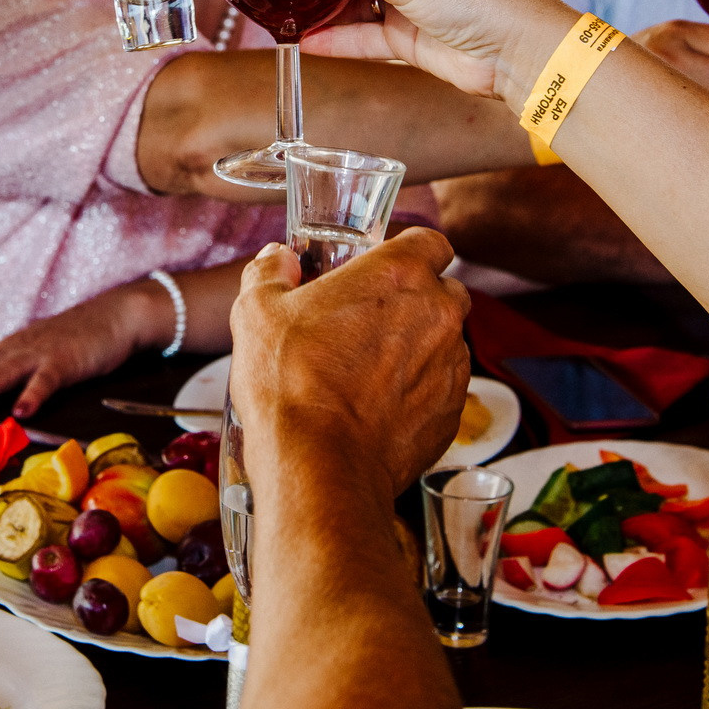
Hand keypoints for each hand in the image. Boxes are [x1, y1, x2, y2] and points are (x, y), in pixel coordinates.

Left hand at [0, 279, 169, 418]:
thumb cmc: (67, 342)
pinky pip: (48, 380)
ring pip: (0, 373)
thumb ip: (0, 376)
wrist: (112, 317)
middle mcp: (10, 351)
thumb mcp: (26, 358)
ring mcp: (37, 354)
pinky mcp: (65, 361)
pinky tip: (22, 412)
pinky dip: (34, 394)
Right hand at [227, 229, 471, 499]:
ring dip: (417, 348)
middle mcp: (438, 314)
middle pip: (444, 291)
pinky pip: (442, 389)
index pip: (430, 242)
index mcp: (400, 275)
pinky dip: (418, 392)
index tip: (380, 268)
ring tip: (367, 372)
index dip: (406, 252)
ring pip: (445, 343)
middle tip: (368, 320)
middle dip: (415, 300)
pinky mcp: (452, 412)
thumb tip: (277, 259)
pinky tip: (377, 406)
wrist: (318, 466)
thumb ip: (270, 271)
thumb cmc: (290, 383)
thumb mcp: (257, 311)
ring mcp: (451, 365)